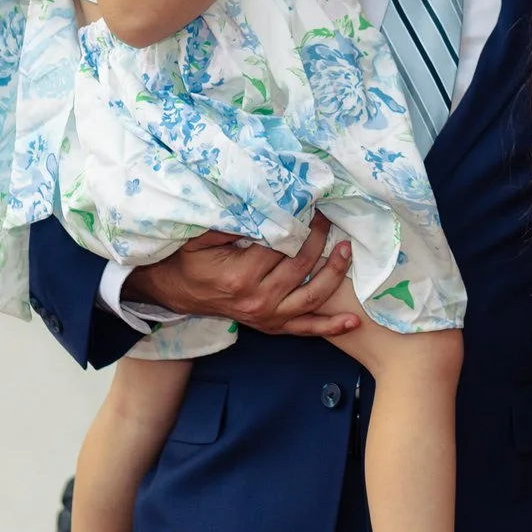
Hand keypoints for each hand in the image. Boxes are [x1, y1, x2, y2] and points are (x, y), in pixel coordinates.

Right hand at [122, 215, 358, 337]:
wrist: (178, 292)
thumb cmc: (190, 260)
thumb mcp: (200, 236)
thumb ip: (229, 221)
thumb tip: (259, 203)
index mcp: (241, 276)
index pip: (281, 246)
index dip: (298, 225)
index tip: (310, 207)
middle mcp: (258, 300)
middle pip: (300, 266)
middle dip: (318, 240)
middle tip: (328, 219)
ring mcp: (267, 316)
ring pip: (311, 296)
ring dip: (334, 274)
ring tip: (347, 251)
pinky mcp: (273, 325)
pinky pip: (306, 328)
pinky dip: (331, 326)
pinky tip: (353, 320)